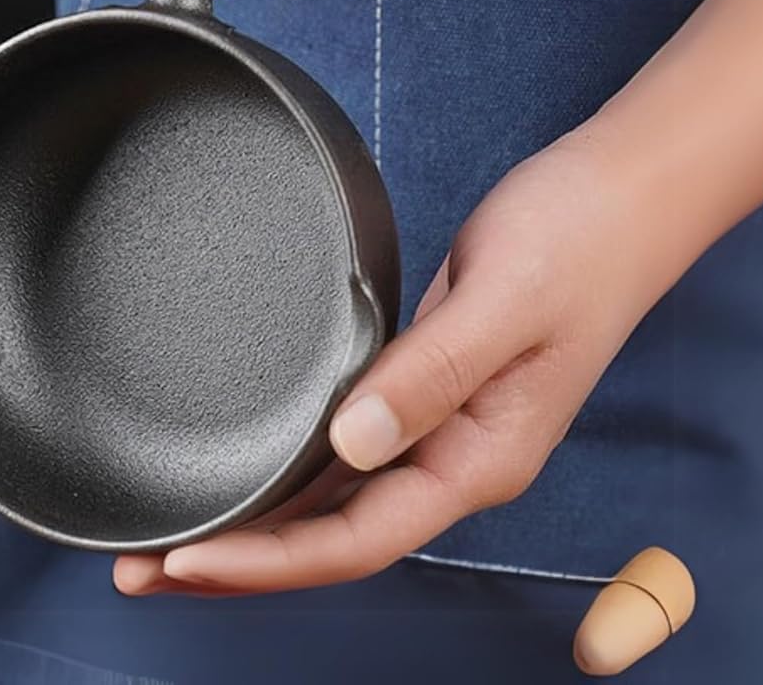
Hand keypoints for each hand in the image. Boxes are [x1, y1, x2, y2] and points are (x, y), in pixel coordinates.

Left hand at [115, 134, 674, 596]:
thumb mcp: (503, 303)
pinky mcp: (430, 387)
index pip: (357, 537)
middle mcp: (457, 458)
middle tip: (141, 565)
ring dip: (258, 520)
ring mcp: (443, 427)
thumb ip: (430, 374)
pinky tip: (252, 472)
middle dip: (240, 560)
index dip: (266, 558)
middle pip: (334, 536)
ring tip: (172, 533)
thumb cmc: (578, 241)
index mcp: (481, 459)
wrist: (622, 197)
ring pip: (336, 499)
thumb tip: (351, 442)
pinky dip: (294, 470)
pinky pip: (350, 450)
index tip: (185, 556)